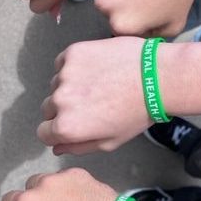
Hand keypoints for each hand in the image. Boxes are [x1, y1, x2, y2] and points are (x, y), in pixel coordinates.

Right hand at [38, 37, 151, 154]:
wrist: (156, 77)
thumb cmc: (138, 113)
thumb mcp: (110, 141)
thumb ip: (79, 147)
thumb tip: (57, 147)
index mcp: (67, 127)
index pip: (43, 132)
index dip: (58, 130)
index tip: (73, 123)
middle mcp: (59, 101)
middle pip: (48, 108)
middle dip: (63, 108)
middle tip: (90, 103)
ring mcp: (64, 74)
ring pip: (56, 84)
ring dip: (69, 85)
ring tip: (98, 83)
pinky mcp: (73, 52)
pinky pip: (63, 62)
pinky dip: (74, 66)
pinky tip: (97, 68)